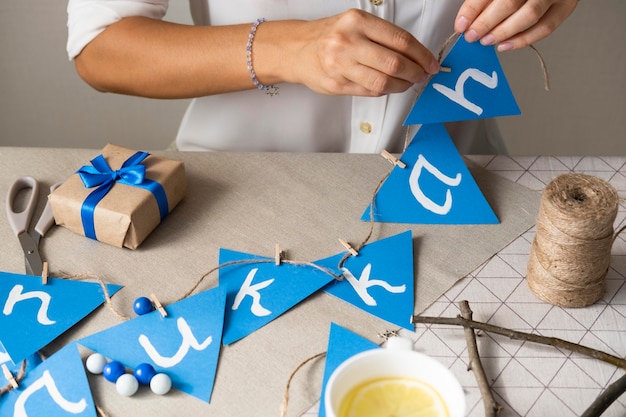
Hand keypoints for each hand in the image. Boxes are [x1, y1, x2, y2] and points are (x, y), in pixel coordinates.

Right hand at [286, 9, 439, 95]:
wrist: (298, 50)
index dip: (422, 54)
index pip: (400, 39)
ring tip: (408, 82)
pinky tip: (390, 86)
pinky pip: (370, 91)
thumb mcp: (356, 24)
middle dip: (415, 72)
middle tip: (422, 75)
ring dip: (402, 85)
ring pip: (383, 81)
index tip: (431, 63)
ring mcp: (341, 65)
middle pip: (394, 62)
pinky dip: (385, 91)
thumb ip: (383, 37)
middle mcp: (348, 41)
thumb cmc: (331, 36)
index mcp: (357, 21)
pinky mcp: (337, 85)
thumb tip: (416, 55)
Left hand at [454, 0, 577, 50]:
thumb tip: (468, 19)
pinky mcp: (566, 6)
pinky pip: (546, 27)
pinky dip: (524, 40)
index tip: (461, 24)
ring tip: (486, 40)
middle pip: (510, 2)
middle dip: (486, 22)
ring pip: (529, 15)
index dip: (472, 9)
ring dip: (503, 32)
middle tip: (472, 35)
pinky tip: (505, 45)